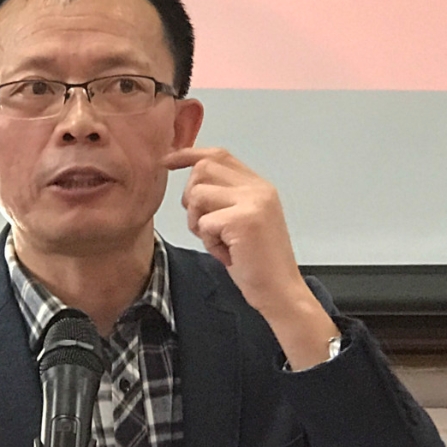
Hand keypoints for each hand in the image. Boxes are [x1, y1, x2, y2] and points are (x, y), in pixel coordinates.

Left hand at [164, 147, 338, 368]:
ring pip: (198, 195)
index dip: (188, 154)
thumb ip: (224, 196)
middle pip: (203, 169)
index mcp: (259, 185)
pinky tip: (227, 255)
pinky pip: (204, 222)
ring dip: (199, 223)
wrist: (279, 292)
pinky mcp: (243, 220)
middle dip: (191, 198)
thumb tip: (191, 178)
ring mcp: (253, 202)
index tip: (166, 161)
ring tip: (219, 242)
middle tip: (205, 227)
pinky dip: (208, 243)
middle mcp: (259, 188)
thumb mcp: (241, 220)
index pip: (218, 154)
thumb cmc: (257, 262)